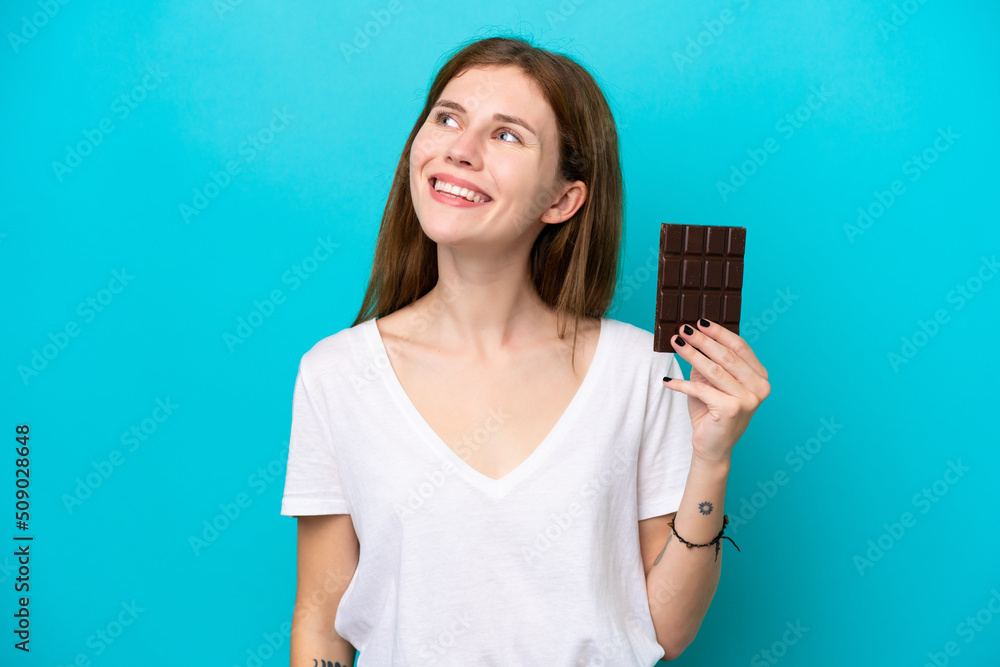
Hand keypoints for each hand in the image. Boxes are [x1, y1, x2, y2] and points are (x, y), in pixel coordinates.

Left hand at [663, 318, 769, 465]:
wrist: (712, 447)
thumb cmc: (711, 412)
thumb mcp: (711, 382)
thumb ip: (708, 361)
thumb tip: (692, 334)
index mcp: (760, 377)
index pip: (740, 347)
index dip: (719, 332)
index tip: (699, 321)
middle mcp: (760, 387)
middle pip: (727, 356)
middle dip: (702, 340)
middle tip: (683, 329)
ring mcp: (749, 400)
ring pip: (714, 370)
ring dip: (691, 355)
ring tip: (675, 343)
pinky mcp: (732, 410)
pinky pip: (701, 390)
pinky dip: (681, 385)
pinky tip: (667, 380)